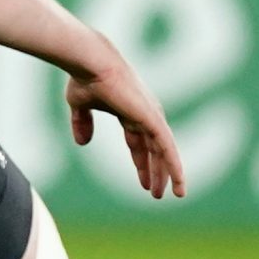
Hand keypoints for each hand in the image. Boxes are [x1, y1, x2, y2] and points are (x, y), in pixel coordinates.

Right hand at [64, 60, 186, 199]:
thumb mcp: (79, 105)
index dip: (141, 163)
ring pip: (165, 152)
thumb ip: (82, 123)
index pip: (139, 143)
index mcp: (130, 111)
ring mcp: (152, 117)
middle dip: (156, 172)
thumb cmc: (84, 78)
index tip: (143, 183)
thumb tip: (82, 143)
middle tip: (157, 194)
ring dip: (168, 174)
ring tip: (174, 195)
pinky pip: (168, 149)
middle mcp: (146, 114)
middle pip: (155, 150)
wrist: (91, 63)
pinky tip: (179, 182)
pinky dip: (175, 166)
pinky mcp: (153, 119)